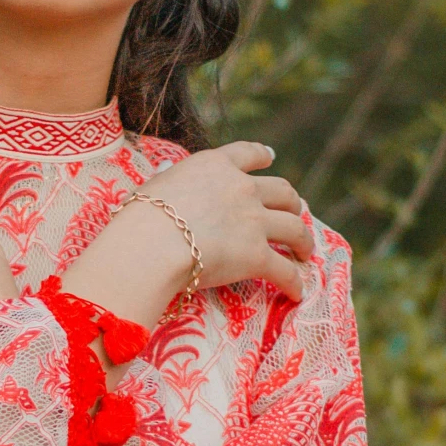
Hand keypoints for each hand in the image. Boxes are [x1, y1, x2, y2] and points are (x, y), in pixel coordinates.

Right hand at [142, 142, 313, 295]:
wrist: (150, 243)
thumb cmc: (140, 216)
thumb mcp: (155, 184)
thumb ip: (171, 179)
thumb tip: (167, 172)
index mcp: (215, 166)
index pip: (248, 153)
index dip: (263, 155)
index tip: (272, 157)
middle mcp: (241, 188)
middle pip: (283, 191)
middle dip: (292, 204)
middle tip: (295, 214)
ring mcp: (253, 221)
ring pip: (295, 228)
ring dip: (304, 241)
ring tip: (306, 253)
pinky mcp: (256, 256)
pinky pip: (285, 271)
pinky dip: (294, 282)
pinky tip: (297, 292)